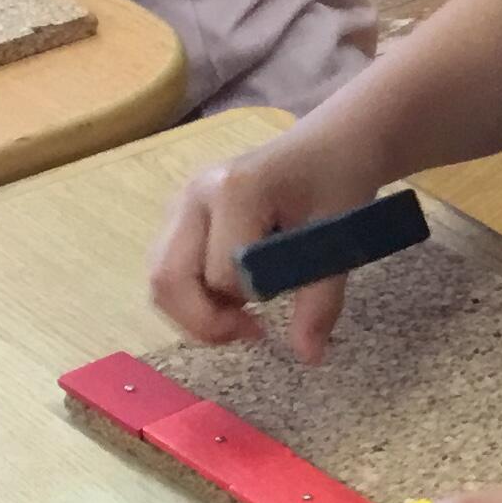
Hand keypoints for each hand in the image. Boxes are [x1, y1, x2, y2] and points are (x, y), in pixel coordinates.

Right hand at [146, 136, 393, 360]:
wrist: (331, 144)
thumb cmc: (338, 184)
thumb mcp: (339, 242)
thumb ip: (320, 301)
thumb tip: (309, 357)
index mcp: (234, 191)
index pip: (223, 274)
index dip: (252, 302)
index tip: (280, 311)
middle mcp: (195, 195)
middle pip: (167, 279)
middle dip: (204, 321)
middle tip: (252, 332)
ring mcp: (181, 203)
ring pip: (162, 278)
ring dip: (196, 312)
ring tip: (242, 316)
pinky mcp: (180, 216)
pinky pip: (170, 269)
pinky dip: (194, 296)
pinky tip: (234, 296)